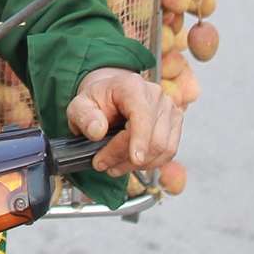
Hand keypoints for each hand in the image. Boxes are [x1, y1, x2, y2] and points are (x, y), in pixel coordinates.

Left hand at [65, 67, 181, 176]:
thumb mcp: (79, 106)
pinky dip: (151, 163)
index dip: (140, 139)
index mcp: (132, 86)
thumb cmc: (98, 101)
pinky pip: (169, 151)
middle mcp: (155, 94)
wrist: (110, 96)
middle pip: (152, 137)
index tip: (135, 159)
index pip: (143, 115)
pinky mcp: (174, 122)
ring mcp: (168, 108)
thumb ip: (84, 116)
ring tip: (115, 166)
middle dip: (128, 158)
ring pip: (163, 148)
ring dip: (139, 165)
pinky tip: (133, 163)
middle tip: (104, 165)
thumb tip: (98, 131)